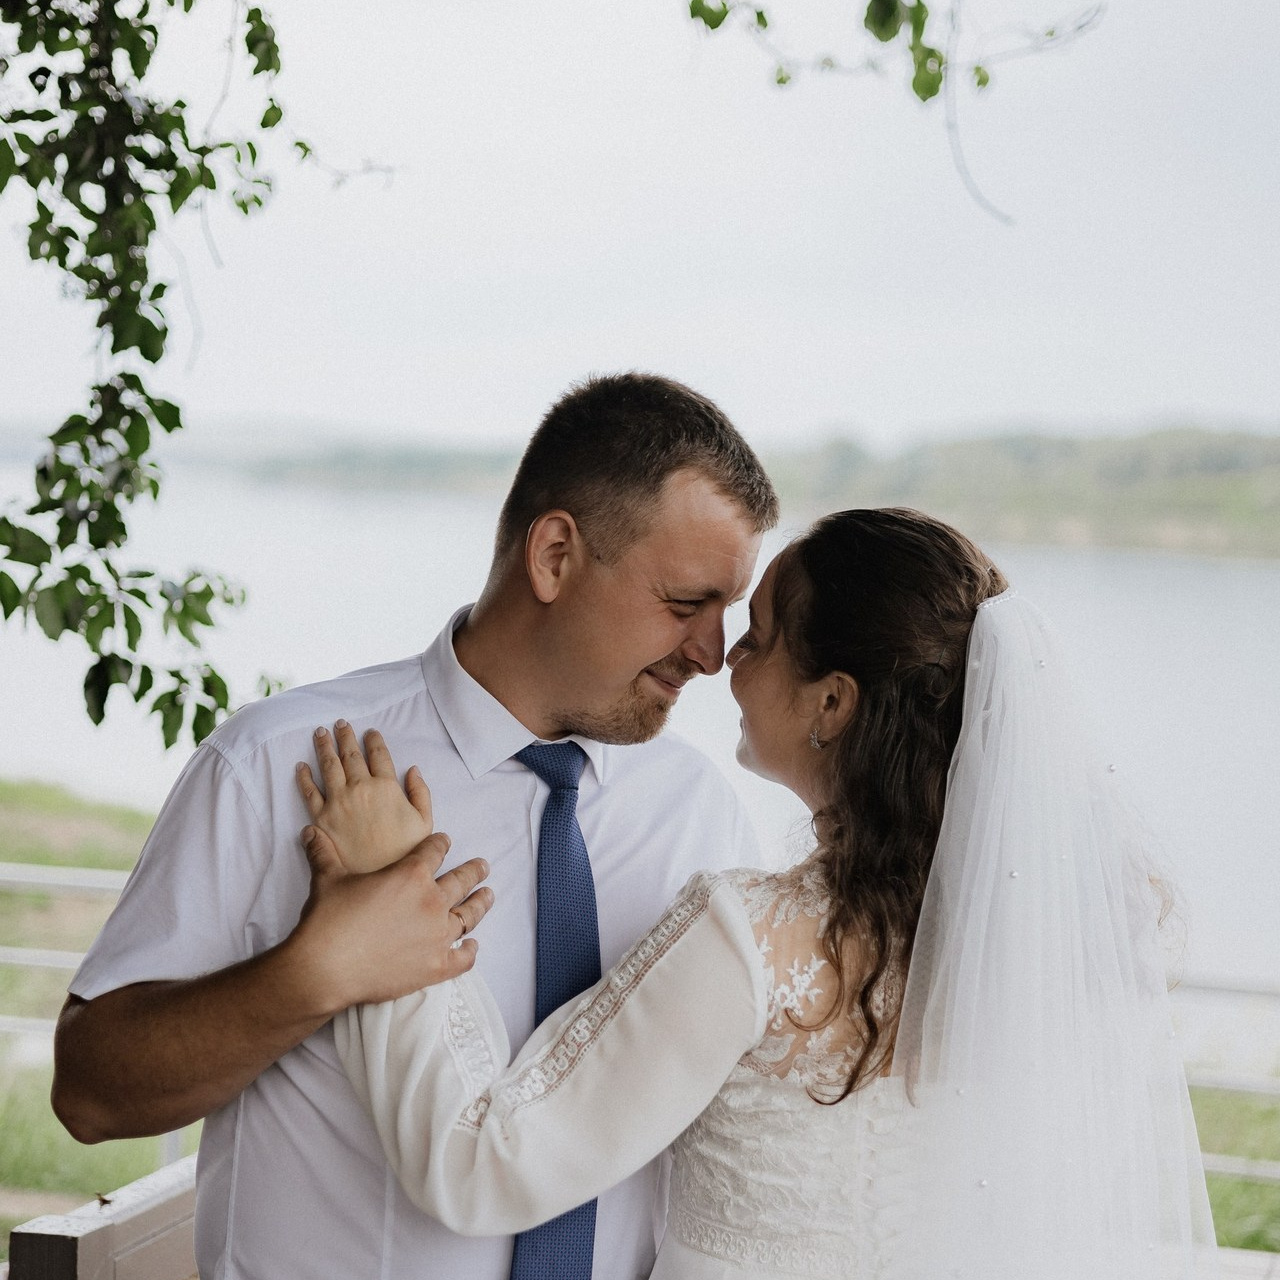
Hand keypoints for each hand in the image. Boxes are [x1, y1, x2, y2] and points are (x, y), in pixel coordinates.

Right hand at [295, 824, 492, 1008]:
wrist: (325, 968)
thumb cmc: (328, 920)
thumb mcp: (328, 879)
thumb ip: (324, 852)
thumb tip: (310, 831)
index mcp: (411, 874)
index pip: (434, 851)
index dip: (440, 843)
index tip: (445, 841)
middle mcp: (432, 901)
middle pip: (461, 880)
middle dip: (473, 871)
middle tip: (483, 866)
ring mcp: (437, 936)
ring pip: (469, 915)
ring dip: (481, 904)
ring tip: (489, 896)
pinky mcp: (436, 967)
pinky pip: (463, 957)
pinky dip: (470, 951)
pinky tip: (473, 946)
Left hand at [296, 720, 430, 872]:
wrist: (375, 877)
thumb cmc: (404, 852)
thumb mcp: (424, 821)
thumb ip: (420, 793)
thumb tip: (413, 770)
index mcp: (386, 786)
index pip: (378, 755)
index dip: (373, 740)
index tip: (370, 732)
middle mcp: (360, 787)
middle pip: (350, 754)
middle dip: (345, 736)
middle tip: (341, 723)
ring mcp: (338, 801)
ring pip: (328, 766)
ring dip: (324, 746)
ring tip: (321, 733)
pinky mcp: (321, 817)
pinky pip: (309, 792)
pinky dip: (303, 777)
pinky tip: (301, 766)